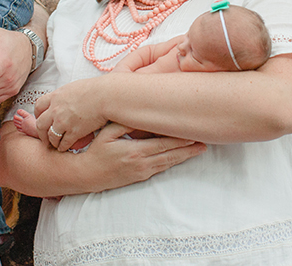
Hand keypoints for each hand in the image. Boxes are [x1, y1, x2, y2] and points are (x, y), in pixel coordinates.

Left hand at [34, 78, 108, 151]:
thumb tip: (67, 96)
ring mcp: (63, 122)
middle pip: (40, 124)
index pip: (39, 106)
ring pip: (51, 136)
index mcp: (56, 96)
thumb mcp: (74, 87)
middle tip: (43, 137)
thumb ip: (66, 94)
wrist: (106, 96)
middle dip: (41, 133)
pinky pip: (64, 143)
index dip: (38, 114)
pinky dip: (62, 147)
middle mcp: (56, 109)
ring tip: (54, 145)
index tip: (40, 119)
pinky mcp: (73, 132)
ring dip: (52, 142)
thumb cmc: (96, 89)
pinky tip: (64, 148)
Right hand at [79, 122, 206, 191]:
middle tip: (205, 140)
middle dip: (189, 147)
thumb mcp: (106, 133)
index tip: (194, 131)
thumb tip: (142, 114)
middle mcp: (142, 163)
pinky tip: (182, 157)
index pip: (164, 143)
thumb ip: (125, 124)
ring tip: (200, 149)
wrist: (86, 174)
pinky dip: (174, 162)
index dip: (180, 138)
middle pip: (171, 154)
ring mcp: (142, 172)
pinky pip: (161, 168)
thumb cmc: (95, 150)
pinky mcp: (140, 177)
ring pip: (169, 163)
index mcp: (135, 151)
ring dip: (185, 156)